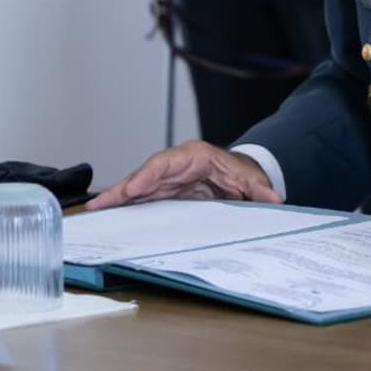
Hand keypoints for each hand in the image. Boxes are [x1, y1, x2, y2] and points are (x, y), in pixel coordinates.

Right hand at [87, 142, 281, 209]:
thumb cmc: (239, 173)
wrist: (237, 175)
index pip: (167, 162)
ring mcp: (165, 178)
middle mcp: (175, 165)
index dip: (150, 174)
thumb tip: (275, 199)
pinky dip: (124, 204)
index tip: (136, 187)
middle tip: (102, 203)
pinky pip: (139, 197)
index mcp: (196, 156)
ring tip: (96, 210)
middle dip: (124, 187)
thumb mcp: (251, 179)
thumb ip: (260, 189)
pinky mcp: (161, 191)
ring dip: (117, 198)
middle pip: (145, 174)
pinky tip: (107, 214)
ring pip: (138, 186)